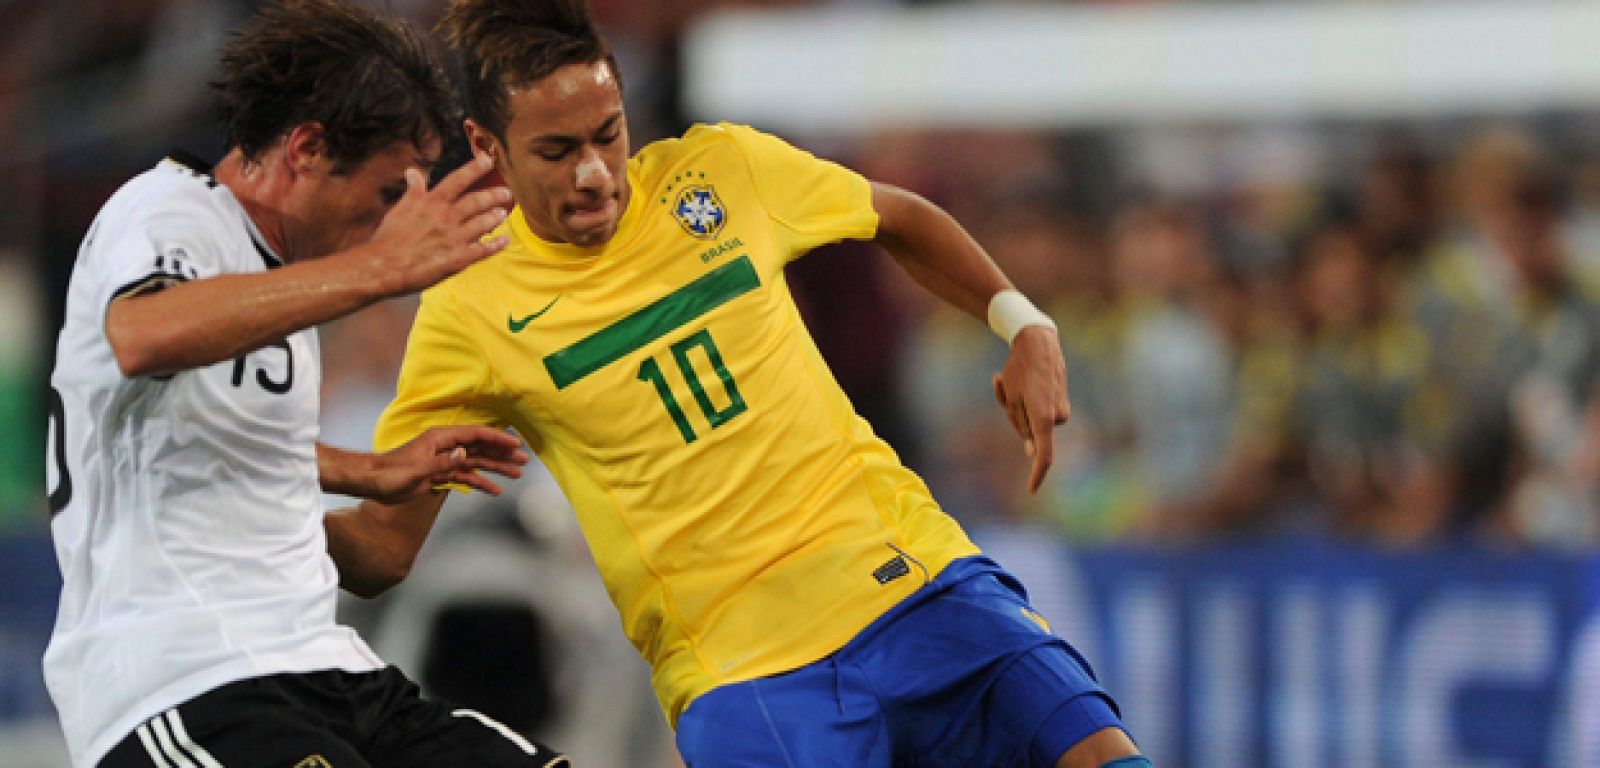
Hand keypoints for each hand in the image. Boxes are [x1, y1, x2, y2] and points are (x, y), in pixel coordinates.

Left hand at [366, 425, 528, 502]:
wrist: (371, 482)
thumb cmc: (388, 474)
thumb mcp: (414, 471)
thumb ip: (440, 463)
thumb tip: (464, 454)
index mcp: (440, 439)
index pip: (475, 435)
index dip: (497, 439)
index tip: (516, 444)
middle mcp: (445, 447)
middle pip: (480, 448)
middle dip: (503, 454)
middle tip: (524, 461)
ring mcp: (444, 461)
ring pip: (477, 462)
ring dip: (496, 468)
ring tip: (516, 474)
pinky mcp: (440, 475)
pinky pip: (466, 477)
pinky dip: (481, 483)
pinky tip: (495, 490)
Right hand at [369, 153, 512, 295]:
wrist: (383, 267)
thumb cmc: (389, 238)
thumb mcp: (400, 208)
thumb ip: (413, 190)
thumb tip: (412, 171)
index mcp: (431, 203)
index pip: (457, 179)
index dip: (475, 168)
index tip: (489, 159)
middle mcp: (446, 217)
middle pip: (476, 201)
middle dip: (494, 195)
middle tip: (507, 192)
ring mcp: (453, 238)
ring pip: (482, 223)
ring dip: (495, 217)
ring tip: (503, 213)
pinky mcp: (457, 259)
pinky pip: (482, 250)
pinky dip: (496, 245)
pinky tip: (504, 241)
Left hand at [992, 325, 1070, 493]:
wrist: (1039, 342)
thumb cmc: (1020, 370)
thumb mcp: (1011, 399)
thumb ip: (1021, 426)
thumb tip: (1031, 451)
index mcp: (1044, 418)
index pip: (1044, 455)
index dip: (1037, 475)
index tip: (1032, 491)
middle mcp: (1058, 416)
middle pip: (1030, 434)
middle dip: (1014, 419)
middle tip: (1002, 387)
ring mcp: (1062, 409)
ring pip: (1035, 421)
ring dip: (1020, 407)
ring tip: (1009, 379)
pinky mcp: (1062, 401)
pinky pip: (1041, 410)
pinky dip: (1028, 400)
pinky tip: (1018, 379)